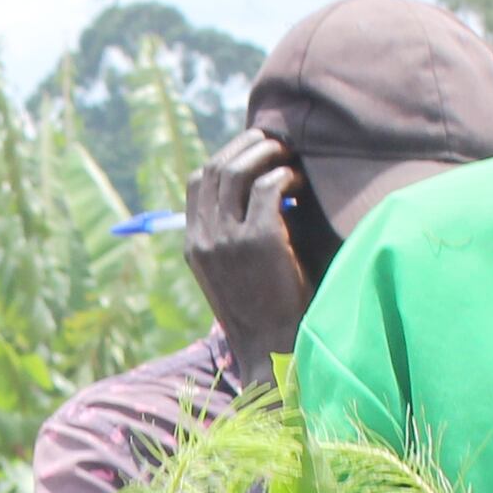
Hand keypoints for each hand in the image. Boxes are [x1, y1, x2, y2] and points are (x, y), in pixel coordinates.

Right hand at [181, 128, 314, 365]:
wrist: (273, 351)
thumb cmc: (264, 316)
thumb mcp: (232, 279)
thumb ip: (233, 241)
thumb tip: (257, 200)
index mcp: (194, 246)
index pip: (198, 182)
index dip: (224, 158)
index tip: (250, 154)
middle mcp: (204, 238)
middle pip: (216, 168)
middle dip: (246, 146)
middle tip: (274, 142)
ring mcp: (228, 238)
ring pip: (237, 170)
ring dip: (265, 154)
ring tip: (288, 156)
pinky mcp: (259, 240)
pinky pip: (267, 187)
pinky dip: (284, 176)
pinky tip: (298, 183)